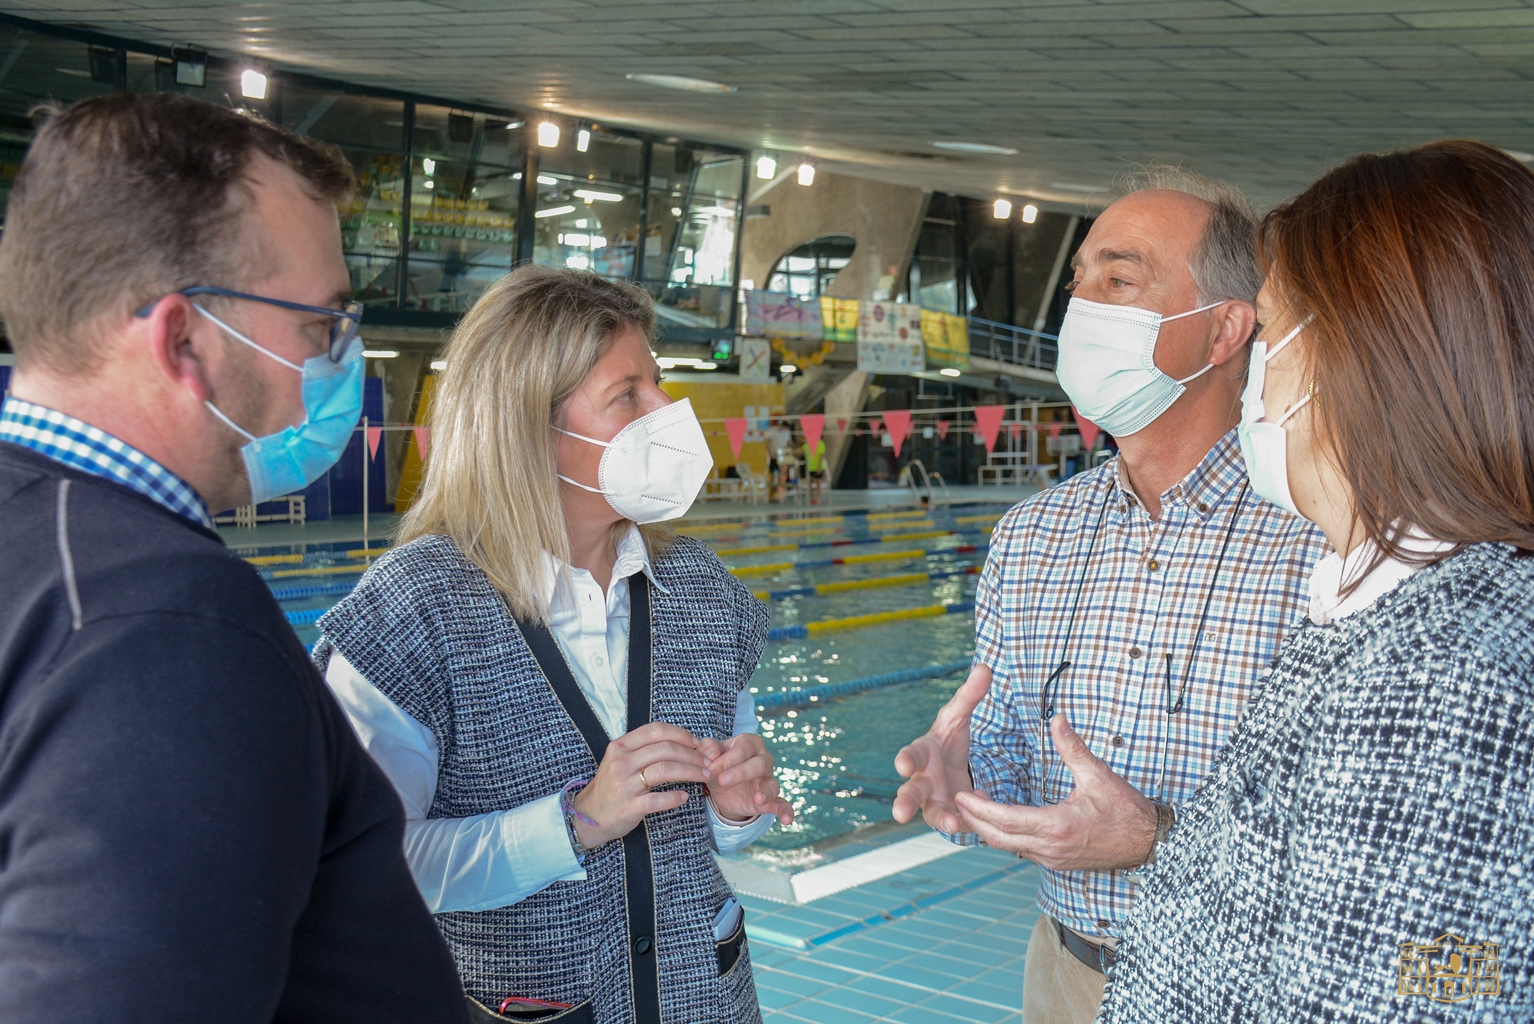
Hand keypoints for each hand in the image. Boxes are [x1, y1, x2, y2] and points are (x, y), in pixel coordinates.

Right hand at [572, 723, 710, 849]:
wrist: (589, 816)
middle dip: (692, 754)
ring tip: (704, 776)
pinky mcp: (628, 807)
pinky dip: (675, 797)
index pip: (656, 730)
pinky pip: (658, 799)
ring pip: (665, 770)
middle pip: (665, 749)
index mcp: (620, 746)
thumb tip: (682, 741)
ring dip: (690, 772)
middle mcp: (621, 762)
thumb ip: (645, 749)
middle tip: (707, 762)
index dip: (681, 734)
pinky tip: (685, 797)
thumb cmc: (612, 786)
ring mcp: (624, 785)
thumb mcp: (621, 760)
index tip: (697, 743)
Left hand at [698, 733, 793, 825]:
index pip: (741, 749)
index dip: (725, 759)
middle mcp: (763, 759)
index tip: (710, 770)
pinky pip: (781, 804)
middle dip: (740, 772)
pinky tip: (787, 819)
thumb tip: (711, 754)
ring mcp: (769, 779)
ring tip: (758, 798)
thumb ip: (707, 749)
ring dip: (766, 792)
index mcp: (749, 743)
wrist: (722, 787)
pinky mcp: (770, 799)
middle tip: (722, 781)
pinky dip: (786, 811)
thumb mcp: (709, 755)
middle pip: (758, 764)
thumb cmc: (718, 764)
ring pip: (771, 784)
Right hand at [892, 664, 991, 831]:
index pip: (910, 754)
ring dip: (939, 819)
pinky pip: (956, 822)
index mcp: (922, 753)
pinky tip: (975, 819)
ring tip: (950, 825)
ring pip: (931, 814)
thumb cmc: (948, 740)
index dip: (905, 760)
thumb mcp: (958, 717)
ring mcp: (934, 801)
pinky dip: (965, 821)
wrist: (953, 767)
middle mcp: (922, 780)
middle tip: (899, 814)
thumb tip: (984, 668)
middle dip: (904, 802)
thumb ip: (969, 696)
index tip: (903, 765)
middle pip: (910, 792)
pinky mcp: (949, 815)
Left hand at [954, 713, 1157, 871]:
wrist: (1150, 843)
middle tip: (957, 799)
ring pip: (1010, 847)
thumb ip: (1073, 747)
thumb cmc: (1126, 811)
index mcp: (1057, 827)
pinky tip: (1001, 819)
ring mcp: (1053, 859)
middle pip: (1000, 839)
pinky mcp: (1058, 862)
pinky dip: (1006, 836)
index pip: (1007, 820)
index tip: (961, 794)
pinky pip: (1023, 850)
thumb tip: (1057, 719)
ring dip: (989, 829)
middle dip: (975, 820)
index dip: (980, 808)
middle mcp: (1050, 848)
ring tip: (974, 805)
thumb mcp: (1099, 775)